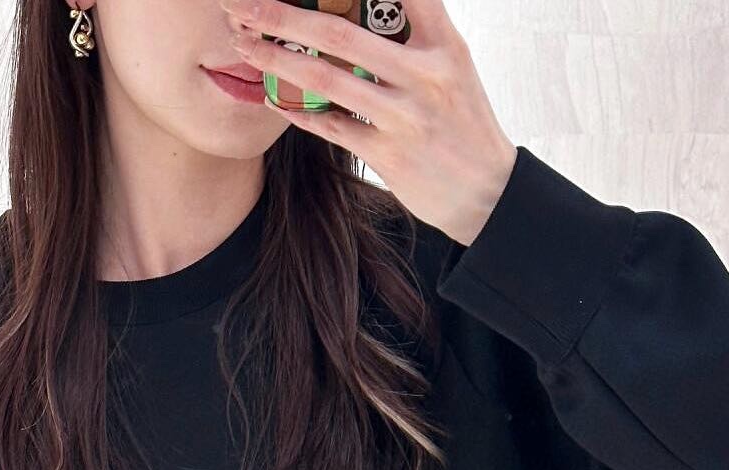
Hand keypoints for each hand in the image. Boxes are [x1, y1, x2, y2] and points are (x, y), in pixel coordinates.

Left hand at [219, 0, 518, 246]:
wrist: (486, 192)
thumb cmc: (462, 122)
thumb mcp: (453, 65)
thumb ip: (415, 31)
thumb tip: (368, 5)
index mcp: (442, 42)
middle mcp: (424, 74)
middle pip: (340, 31)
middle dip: (283, 14)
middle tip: (242, 3)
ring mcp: (404, 116)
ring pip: (327, 78)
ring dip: (277, 59)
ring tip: (244, 43)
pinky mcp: (388, 155)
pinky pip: (331, 126)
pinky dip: (297, 110)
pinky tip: (270, 95)